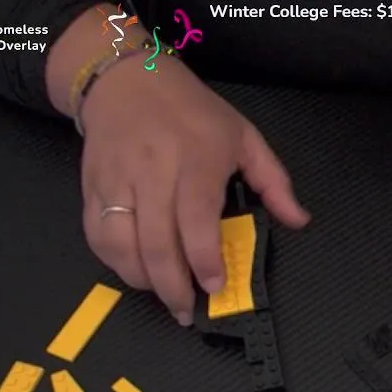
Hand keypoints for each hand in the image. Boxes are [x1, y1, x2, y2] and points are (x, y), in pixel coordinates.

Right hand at [78, 54, 308, 324]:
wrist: (128, 80)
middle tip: (186, 310)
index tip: (215, 285)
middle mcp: (152, 170)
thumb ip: (274, 182)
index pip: (195, 217)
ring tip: (163, 293)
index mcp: (195, 158)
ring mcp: (117, 179)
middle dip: (172, 286)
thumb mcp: (244, 136)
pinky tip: (136, 271)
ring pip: (120, 244)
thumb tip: (299, 220)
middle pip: (155, 241)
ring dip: (142, 279)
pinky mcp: (92, 187)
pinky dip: (115, 263)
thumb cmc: (192, 112)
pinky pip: (97, 236)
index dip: (203, 257)